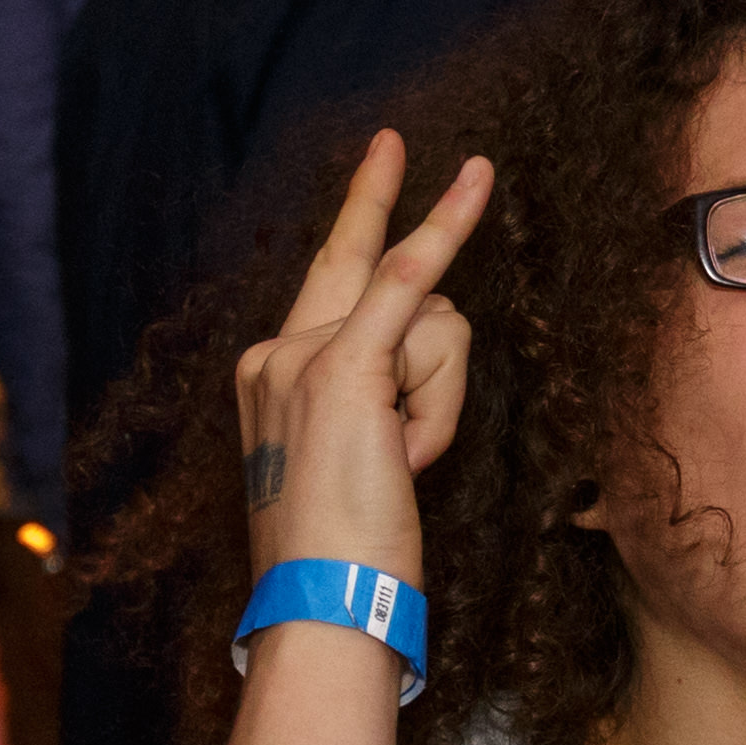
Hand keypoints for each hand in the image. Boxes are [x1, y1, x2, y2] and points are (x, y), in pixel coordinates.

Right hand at [236, 130, 490, 585]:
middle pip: (373, 278)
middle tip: (391, 140)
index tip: (379, 164)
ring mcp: (302, 356)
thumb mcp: (352, 465)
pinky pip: (413, 281)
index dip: (360, 226)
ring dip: (443, 402)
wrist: (320, 604)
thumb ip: (374, 404)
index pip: (335, 290)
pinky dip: (446, 226)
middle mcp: (275, 354)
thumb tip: (420, 377)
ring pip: (431, 325)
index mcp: (270, 376)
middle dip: (377, 204)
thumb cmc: (343, 557)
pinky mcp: (343, 366)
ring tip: (404, 466)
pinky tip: (475, 180)